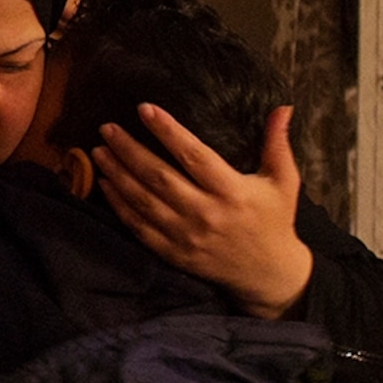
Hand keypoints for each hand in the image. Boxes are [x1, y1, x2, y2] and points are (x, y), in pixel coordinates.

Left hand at [93, 105, 314, 317]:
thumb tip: (282, 108)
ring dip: (117, 174)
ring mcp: (187, 235)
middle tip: (107, 128)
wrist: (269, 274)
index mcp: (232, 191)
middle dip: (129, 150)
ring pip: (143, 201)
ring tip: (99, 151)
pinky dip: (119, 206)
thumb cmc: (275, 221)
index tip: (144, 109)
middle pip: (159, 176)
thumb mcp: (284, 181)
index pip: (193, 155)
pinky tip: (104, 185)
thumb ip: (277, 144)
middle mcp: (206, 213)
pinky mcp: (174, 253)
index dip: (167, 130)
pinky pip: (139, 227)